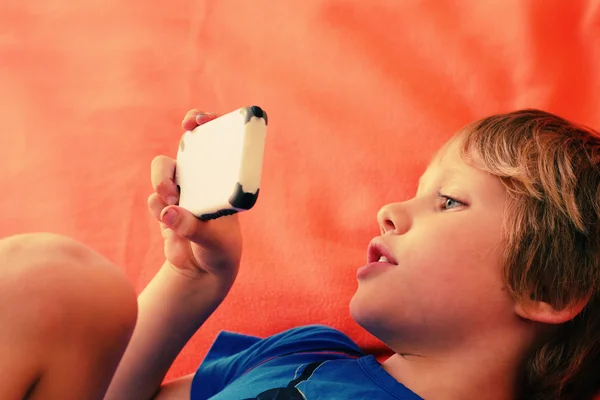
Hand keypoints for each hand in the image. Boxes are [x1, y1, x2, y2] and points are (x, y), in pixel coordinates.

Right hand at [147, 110, 241, 281]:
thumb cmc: (221, 247)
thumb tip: (168, 213)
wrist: (203, 268)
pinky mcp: (165, 205)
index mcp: (222, 173)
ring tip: (174, 209)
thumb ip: (193, 227)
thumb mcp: (215, 240)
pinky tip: (170, 224)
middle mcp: (202, 175)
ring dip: (163, 188)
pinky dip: (159, 208)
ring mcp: (181, 188)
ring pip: (161, 174)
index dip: (202, 120)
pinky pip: (154, 198)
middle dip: (167, 165)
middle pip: (179, 150)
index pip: (212, 136)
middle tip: (172, 188)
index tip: (195, 122)